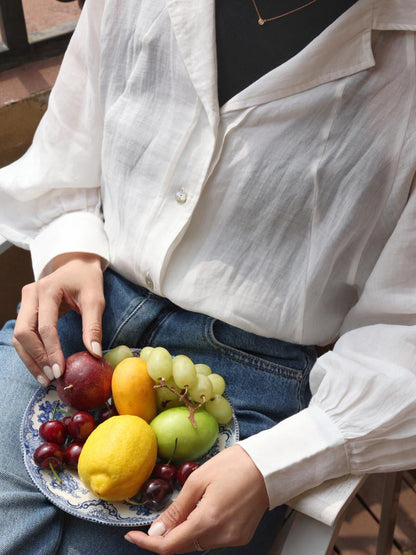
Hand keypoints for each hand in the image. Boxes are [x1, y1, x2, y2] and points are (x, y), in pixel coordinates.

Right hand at [12, 253, 104, 385]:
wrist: (78, 264)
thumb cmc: (87, 280)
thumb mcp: (95, 300)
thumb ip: (93, 326)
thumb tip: (94, 354)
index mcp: (48, 289)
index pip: (45, 327)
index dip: (52, 351)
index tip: (60, 370)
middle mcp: (31, 294)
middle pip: (24, 333)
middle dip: (37, 358)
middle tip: (52, 377)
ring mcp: (25, 301)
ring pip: (18, 336)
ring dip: (30, 359)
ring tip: (45, 378)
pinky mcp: (25, 309)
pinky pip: (22, 334)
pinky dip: (30, 352)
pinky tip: (41, 367)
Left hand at [125, 445, 268, 553]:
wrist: (268, 465)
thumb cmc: (234, 465)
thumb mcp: (198, 480)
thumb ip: (176, 510)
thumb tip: (156, 531)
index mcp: (208, 521)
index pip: (170, 546)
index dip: (148, 543)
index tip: (132, 535)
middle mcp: (221, 537)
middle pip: (184, 545)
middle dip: (168, 534)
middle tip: (159, 516)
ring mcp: (234, 539)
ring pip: (198, 543)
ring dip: (186, 530)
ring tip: (190, 504)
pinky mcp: (241, 536)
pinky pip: (213, 538)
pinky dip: (203, 528)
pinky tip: (205, 509)